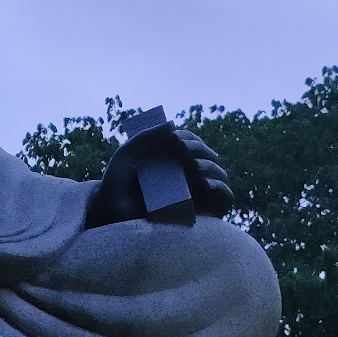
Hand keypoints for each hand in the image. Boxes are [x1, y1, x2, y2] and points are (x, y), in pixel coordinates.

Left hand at [88, 125, 232, 227]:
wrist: (112, 212)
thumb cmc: (117, 184)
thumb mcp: (128, 154)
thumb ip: (147, 136)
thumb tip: (172, 123)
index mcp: (174, 160)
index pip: (193, 144)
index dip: (188, 138)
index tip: (173, 138)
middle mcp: (188, 176)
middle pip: (208, 156)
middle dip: (198, 149)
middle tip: (181, 150)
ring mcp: (197, 194)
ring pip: (219, 174)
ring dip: (209, 166)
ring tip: (192, 166)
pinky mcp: (205, 213)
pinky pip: (225, 198)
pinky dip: (220, 188)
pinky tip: (204, 183)